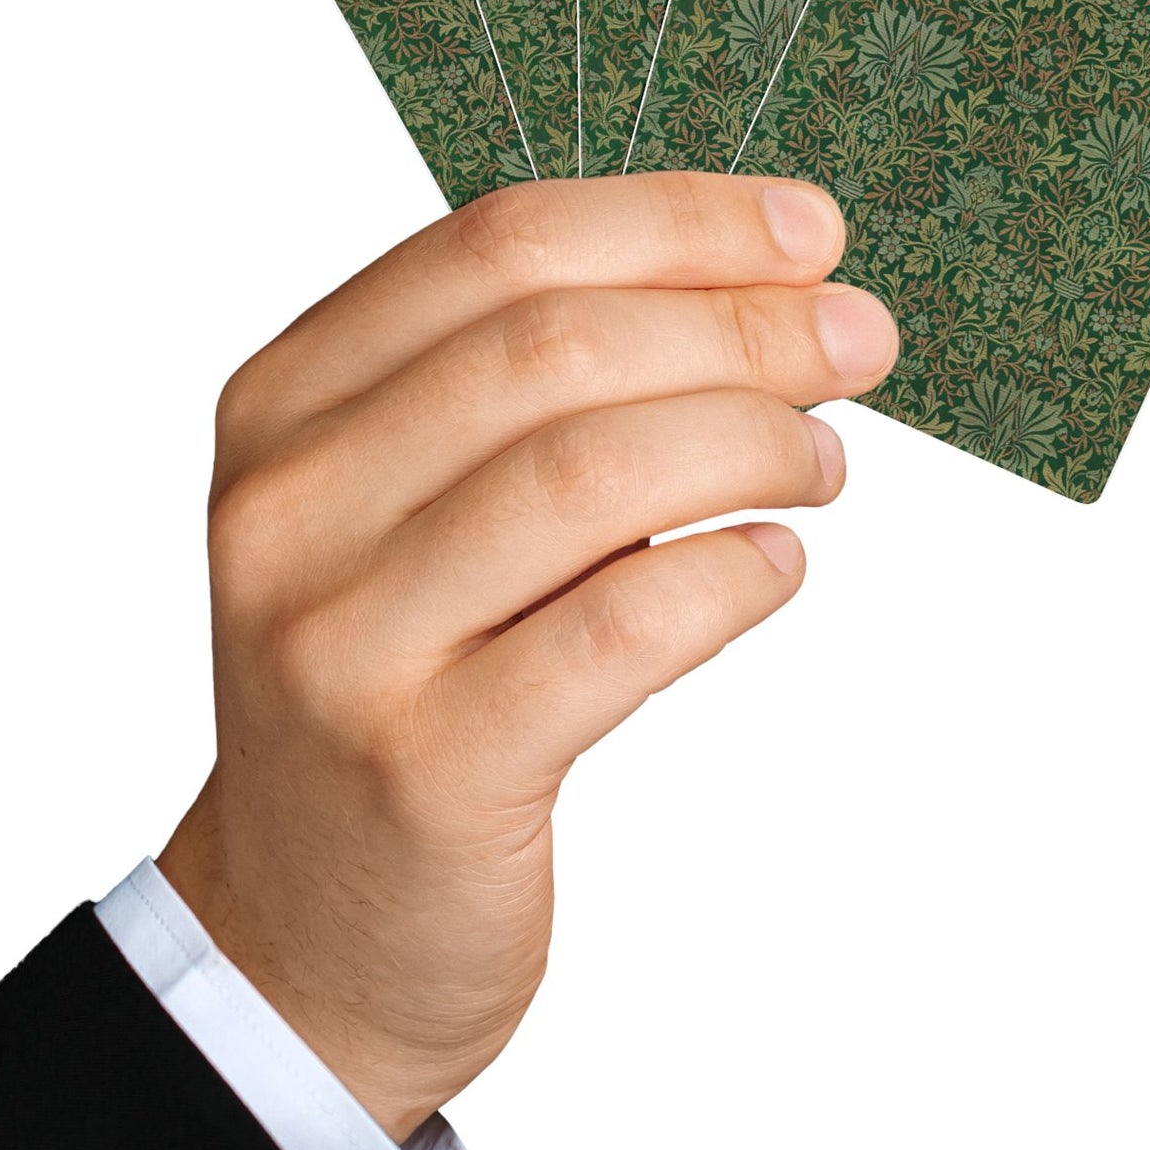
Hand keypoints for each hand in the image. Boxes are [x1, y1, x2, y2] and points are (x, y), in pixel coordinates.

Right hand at [159, 174, 897, 1138]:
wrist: (311, 928)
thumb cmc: (408, 680)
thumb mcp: (420, 505)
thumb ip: (541, 390)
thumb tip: (772, 288)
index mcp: (289, 400)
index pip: (501, 244)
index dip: (679, 221)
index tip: (812, 232)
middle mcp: (291, 504)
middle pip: (556, 345)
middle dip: (744, 325)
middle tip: (860, 340)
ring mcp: (345, 638)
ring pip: (592, 473)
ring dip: (750, 441)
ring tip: (823, 461)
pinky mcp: (426, 764)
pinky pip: (621, 628)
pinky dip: (727, 575)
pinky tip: (773, 562)